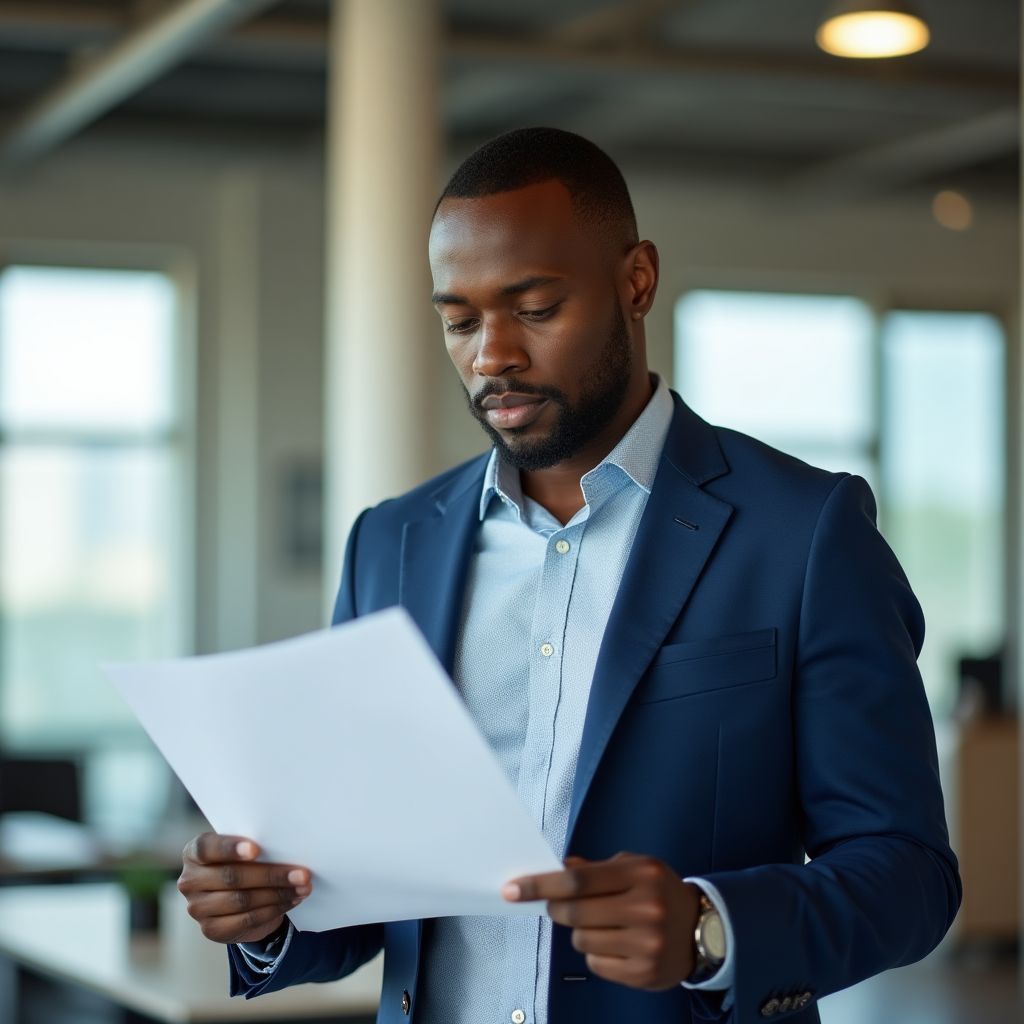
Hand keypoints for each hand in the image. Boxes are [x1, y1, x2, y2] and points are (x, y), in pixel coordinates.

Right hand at [177, 832, 312, 943]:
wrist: (236, 896)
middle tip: (303, 874)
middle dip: (271, 875)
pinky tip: (292, 900)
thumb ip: (253, 846)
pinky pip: (247, 920)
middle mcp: (189, 881)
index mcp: (194, 853)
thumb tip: (287, 847)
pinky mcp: (211, 930)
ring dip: (278, 894)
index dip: (230, 848)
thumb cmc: (243, 862)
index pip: (207, 848)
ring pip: (242, 900)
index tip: (256, 849)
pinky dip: (274, 910)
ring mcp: (197, 908)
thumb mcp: (242, 849)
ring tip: (303, 888)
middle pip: (232, 877)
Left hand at [503, 852, 700, 989]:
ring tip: (602, 923)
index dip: (540, 885)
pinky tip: (616, 944)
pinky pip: (596, 964)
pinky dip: (596, 953)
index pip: (578, 881)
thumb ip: (594, 869)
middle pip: (575, 912)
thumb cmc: (658, 890)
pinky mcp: (645, 974)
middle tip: (557, 905)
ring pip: (582, 940)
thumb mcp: (633, 867)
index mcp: (641, 875)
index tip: (512, 889)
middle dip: (556, 908)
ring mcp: (647, 945)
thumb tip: (557, 869)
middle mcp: (647, 909)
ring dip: (580, 931)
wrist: (702, 928)